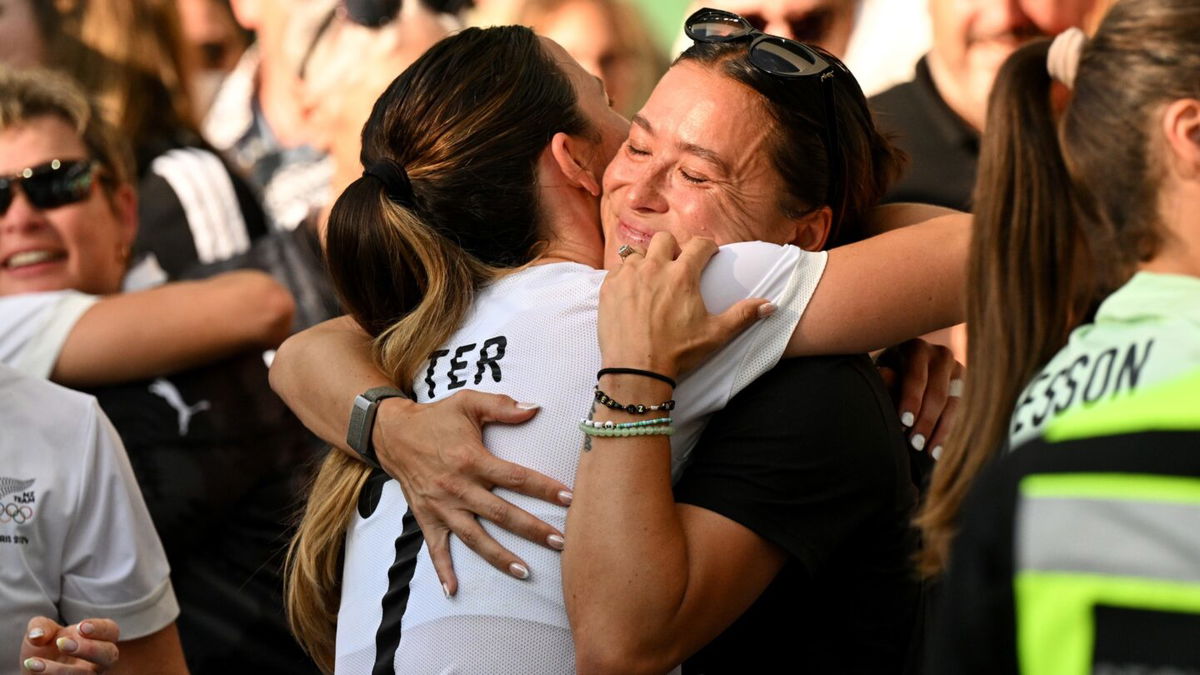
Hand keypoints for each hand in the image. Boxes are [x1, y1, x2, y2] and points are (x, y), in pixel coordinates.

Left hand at [20, 618, 118, 673]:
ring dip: (60, 669)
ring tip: (35, 663)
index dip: (99, 628)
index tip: (80, 627)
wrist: (36, 670)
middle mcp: (100, 660)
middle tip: (62, 644)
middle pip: (109, 655)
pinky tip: (33, 667)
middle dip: (89, 649)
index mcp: (99, 638)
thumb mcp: (41, 631)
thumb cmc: (46, 647)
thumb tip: (37, 635)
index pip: (110, 631)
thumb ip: (40, 626)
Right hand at [373, 390, 573, 593]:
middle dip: (533, 530)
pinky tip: (453, 591)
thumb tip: (536, 407)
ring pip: (475, 538)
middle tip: (560, 542)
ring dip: (499, 557)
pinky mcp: (426, 518)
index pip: (515, 477)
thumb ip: (503, 407)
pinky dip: (443, 570)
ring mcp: (442, 507)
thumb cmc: (436, 418)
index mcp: (471, 459)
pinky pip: (435, 548)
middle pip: (502, 514)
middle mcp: (458, 488)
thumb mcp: (468, 403)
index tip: (569, 498)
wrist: (392, 434)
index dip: (543, 488)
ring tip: (525, 572)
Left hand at [599, 233, 771, 376]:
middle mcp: (654, 267)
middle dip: (672, 248)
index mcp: (682, 275)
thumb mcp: (715, 334)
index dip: (707, 247)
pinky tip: (632, 291)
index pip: (699, 244)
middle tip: (676, 266)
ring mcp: (628, 275)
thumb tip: (770, 305)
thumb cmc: (677, 353)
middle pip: (664, 239)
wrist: (636, 369)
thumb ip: (743, 315)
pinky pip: (617, 269)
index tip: (709, 254)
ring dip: (646, 261)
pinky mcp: (609, 287)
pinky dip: (625, 275)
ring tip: (651, 279)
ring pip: (637, 252)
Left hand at [876, 338, 963, 458]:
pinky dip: (945, 432)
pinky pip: (957, 411)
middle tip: (915, 444)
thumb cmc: (885, 373)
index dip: (911, 401)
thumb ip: (885, 378)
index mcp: (915, 347)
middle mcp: (939, 354)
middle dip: (926, 421)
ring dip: (938, 430)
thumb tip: (885, 375)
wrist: (902, 368)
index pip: (916, 377)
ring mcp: (955, 368)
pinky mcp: (963, 383)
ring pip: (951, 404)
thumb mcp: (881, 373)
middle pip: (937, 393)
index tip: (904, 423)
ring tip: (927, 452)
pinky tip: (937, 450)